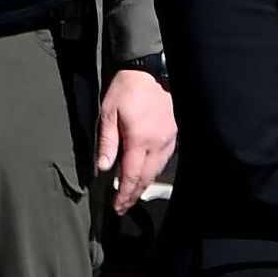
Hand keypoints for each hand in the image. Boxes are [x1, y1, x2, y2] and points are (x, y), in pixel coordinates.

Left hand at [97, 69, 177, 212]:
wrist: (149, 70)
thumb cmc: (126, 90)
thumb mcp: (108, 114)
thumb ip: (107, 142)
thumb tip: (104, 167)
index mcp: (139, 141)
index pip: (131, 176)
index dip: (124, 194)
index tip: (117, 206)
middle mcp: (157, 143)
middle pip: (147, 177)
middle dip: (134, 194)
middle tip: (124, 206)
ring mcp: (168, 138)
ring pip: (158, 169)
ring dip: (145, 183)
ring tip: (134, 193)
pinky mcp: (174, 132)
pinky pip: (166, 158)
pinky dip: (156, 169)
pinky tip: (149, 172)